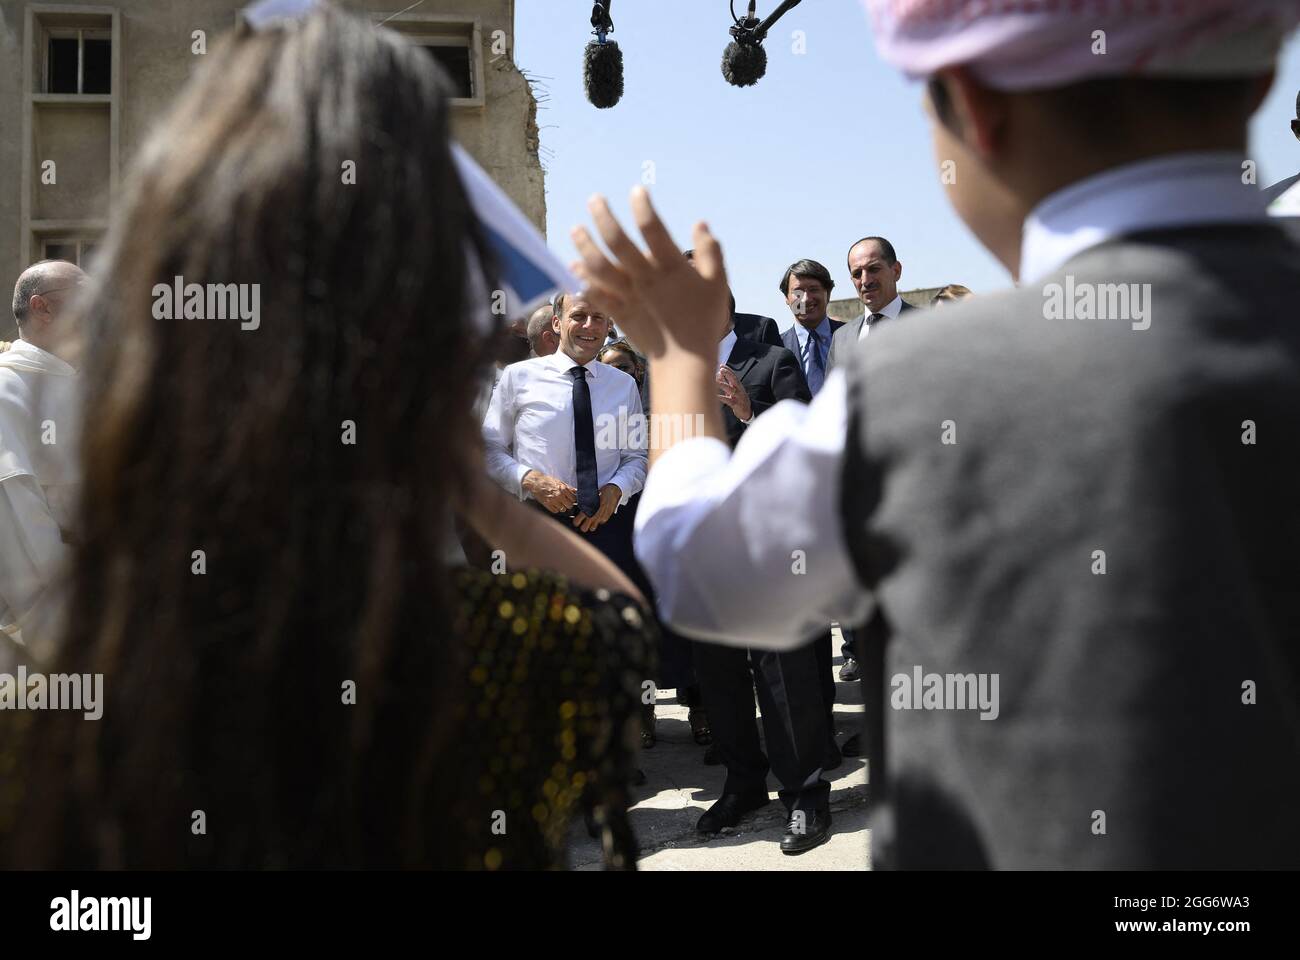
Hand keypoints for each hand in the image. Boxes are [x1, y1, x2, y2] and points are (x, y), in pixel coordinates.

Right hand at [523, 471, 576, 513]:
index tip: (570, 498)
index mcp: (563, 489)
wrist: (536, 482)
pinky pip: (555, 511)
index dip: (572, 499)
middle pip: (569, 505)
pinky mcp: (547, 504)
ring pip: (563, 509)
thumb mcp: (560, 482)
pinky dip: (556, 509)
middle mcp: (559, 495)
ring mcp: (553, 501)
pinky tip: (554, 504)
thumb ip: (569, 488)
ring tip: (559, 502)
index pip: (573, 499)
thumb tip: (576, 491)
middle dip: (568, 504)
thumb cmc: (548, 481)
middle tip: (565, 501)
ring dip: (562, 507)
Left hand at [570, 188, 730, 360]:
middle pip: (618, 243)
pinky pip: (597, 294)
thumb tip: (700, 224)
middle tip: (594, 199)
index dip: (643, 208)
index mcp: (670, 268)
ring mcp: (629, 296)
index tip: (637, 191)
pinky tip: (575, 268)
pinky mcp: (619, 313)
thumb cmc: (704, 320)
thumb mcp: (717, 284)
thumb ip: (710, 252)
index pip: (653, 229)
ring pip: (600, 267)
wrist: (685, 362)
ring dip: (585, 246)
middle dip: (604, 217)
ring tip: (576, 229)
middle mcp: (645, 279)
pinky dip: (583, 281)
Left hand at [574, 483, 621, 532]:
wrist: (612, 491)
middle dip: (583, 526)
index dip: (576, 521)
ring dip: (591, 525)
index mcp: (586, 511)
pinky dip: (599, 520)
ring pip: (592, 528)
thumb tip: (575, 501)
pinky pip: (600, 522)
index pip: (576, 522)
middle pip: (584, 529)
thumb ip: (582, 502)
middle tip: (583, 521)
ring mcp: (599, 518)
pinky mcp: (605, 518)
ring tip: (591, 519)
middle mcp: (592, 516)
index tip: (576, 519)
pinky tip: (599, 514)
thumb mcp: (588, 496)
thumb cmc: (599, 492)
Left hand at [716, 366, 751, 420]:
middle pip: (734, 380)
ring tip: (716, 381)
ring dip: (724, 385)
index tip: (722, 365)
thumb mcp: (732, 389)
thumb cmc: (738, 399)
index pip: (733, 375)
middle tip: (721, 370)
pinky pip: (728, 401)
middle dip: (728, 374)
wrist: (747, 412)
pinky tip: (716, 396)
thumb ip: (726, 382)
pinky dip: (722, 398)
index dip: (728, 370)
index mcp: (738, 385)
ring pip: (731, 389)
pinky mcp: (736, 405)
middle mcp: (739, 390)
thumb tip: (718, 373)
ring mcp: (738, 397)